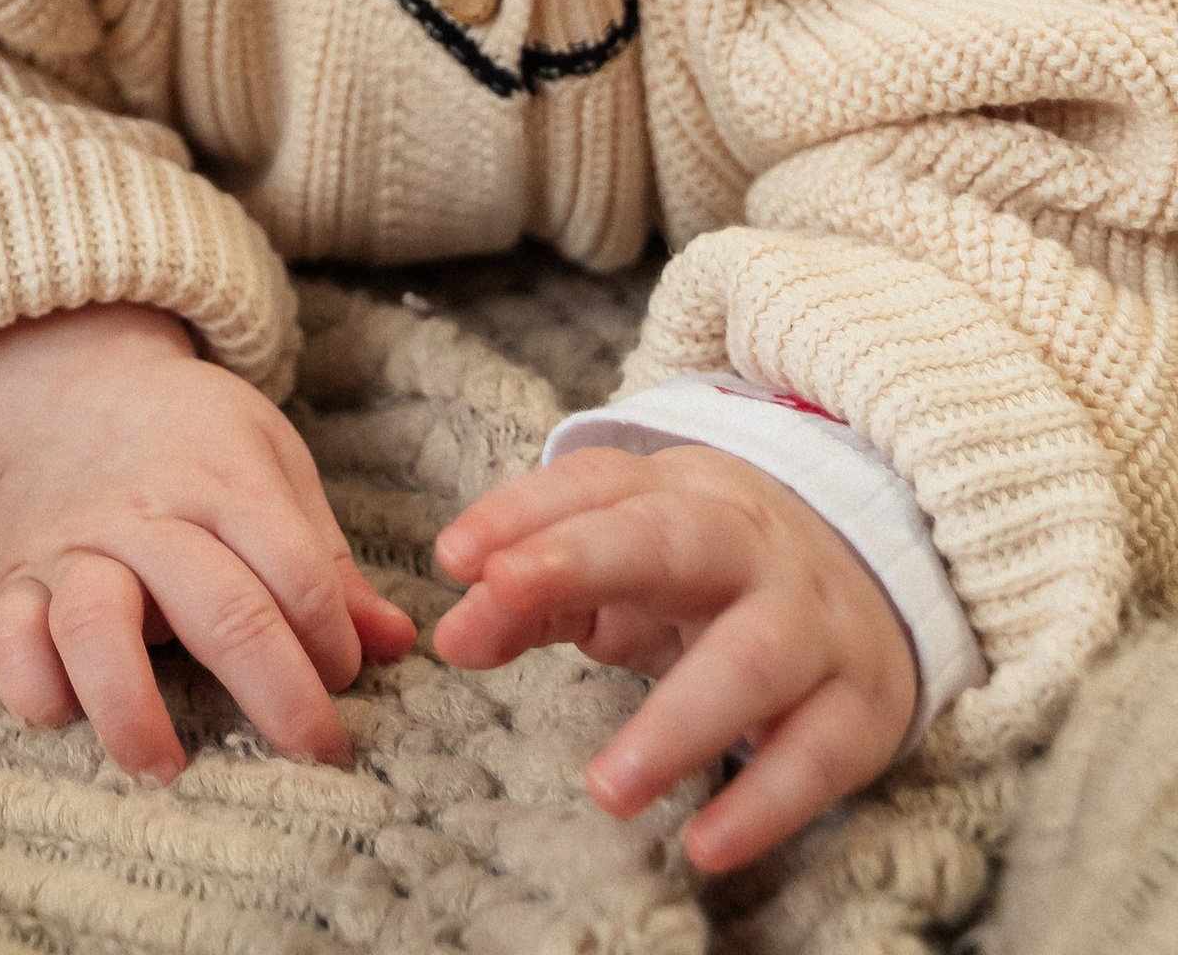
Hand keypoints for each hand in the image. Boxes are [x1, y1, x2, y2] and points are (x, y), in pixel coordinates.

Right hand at [0, 306, 415, 784]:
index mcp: (222, 476)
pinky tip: (65, 717)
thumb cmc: (189, 439)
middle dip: (277, 692)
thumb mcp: (268, 462)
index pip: (293, 568)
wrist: (65, 384)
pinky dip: (30, 682)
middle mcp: (146, 512)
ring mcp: (74, 544)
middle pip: (217, 605)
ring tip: (166, 769)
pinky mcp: (14, 574)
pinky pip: (9, 635)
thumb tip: (397, 644)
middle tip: (317, 752)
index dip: (331, 637)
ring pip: (95, 621)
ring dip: (131, 704)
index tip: (344, 678)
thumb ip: (324, 559)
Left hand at [432, 444, 918, 871]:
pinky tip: (705, 845)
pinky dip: (763, 806)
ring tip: (604, 789)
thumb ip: (536, 596)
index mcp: (681, 495)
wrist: (877, 579)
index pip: (596, 485)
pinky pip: (817, 757)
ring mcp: (813, 621)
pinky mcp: (861, 705)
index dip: (523, 513)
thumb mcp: (625, 567)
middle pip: (668, 539)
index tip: (455, 558)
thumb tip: (454, 635)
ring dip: (675, 722)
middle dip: (582, 558)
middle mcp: (749, 544)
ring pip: (752, 659)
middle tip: (501, 593)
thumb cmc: (712, 579)